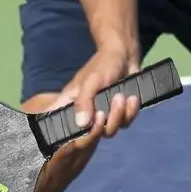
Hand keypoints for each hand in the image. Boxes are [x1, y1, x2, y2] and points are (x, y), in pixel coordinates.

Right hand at [41, 45, 141, 188]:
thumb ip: (84, 101)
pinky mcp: (119, 114)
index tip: (73, 133)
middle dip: (103, 123)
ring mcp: (103, 115)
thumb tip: (81, 124)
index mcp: (71, 104)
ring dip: (118, 115)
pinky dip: (130, 112)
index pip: (58, 123)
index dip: (60, 134)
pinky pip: (125, 123)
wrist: (126, 57)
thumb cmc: (104, 65)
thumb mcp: (92, 80)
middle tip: (108, 107)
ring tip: (122, 96)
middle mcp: (85, 113)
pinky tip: (132, 99)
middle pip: (89, 135)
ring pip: (109, 131)